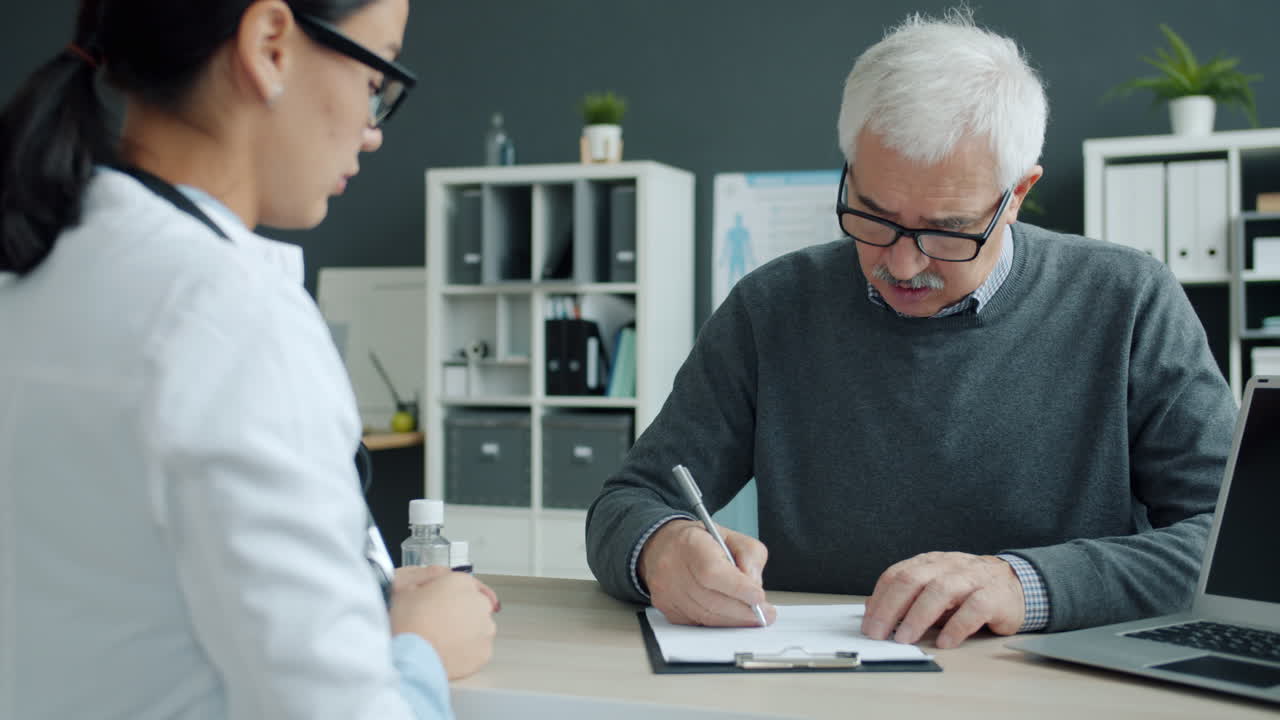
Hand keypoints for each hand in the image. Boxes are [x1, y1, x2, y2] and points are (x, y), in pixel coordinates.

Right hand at [388, 569, 497, 678]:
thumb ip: (423, 584)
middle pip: (474, 604)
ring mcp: (486, 628)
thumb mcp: (405, 591)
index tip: (440, 605)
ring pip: (479, 627)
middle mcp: (480, 602)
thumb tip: (426, 588)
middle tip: (440, 624)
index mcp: (462, 582)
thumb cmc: (408, 624)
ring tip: (443, 642)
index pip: (462, 584)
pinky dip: (468, 652)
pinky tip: (449, 654)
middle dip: (461, 612)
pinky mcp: (486, 652)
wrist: (414, 659)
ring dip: (467, 632)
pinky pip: (478, 649)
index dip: (448, 595)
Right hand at [637, 518, 775, 626]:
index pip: (712, 572)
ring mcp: (667, 591)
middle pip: (711, 600)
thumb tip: (754, 585)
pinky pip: (698, 622)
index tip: (759, 597)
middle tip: (765, 615)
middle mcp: (672, 568)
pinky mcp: (668, 608)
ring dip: (734, 621)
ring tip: (754, 618)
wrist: (664, 545)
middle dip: (743, 611)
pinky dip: (719, 623)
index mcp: (690, 544)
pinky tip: (732, 617)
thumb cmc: (700, 542)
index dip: (738, 589)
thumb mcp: (732, 536)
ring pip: (705, 616)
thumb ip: (750, 556)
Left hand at [861, 552, 1023, 648]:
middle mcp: (948, 566)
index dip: (879, 599)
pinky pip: (974, 609)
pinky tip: (945, 642)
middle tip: (878, 633)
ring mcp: (972, 579)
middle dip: (891, 607)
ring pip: (940, 591)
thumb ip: (905, 598)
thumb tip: (871, 608)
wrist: (1017, 584)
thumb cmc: (968, 590)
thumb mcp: (933, 589)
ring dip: (918, 616)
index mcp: (930, 563)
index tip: (867, 624)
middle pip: (913, 580)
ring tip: (905, 638)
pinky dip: (957, 626)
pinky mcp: (995, 597)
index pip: (897, 575)